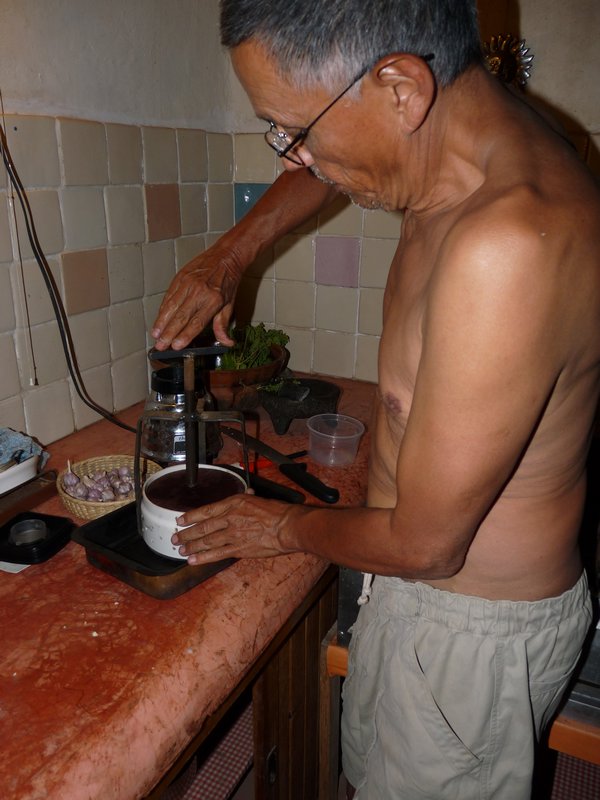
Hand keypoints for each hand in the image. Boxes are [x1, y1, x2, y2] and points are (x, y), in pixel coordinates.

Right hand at [151, 242, 243, 350]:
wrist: (226, 256)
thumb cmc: (228, 281)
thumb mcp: (230, 304)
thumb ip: (223, 325)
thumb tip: (226, 343)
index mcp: (213, 300)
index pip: (196, 322)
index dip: (185, 335)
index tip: (176, 346)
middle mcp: (199, 291)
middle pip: (181, 316)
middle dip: (169, 333)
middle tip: (161, 345)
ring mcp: (188, 283)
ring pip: (171, 306)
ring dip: (162, 322)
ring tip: (156, 335)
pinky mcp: (180, 277)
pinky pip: (169, 296)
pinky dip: (163, 309)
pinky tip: (159, 320)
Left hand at [171, 494, 296, 564]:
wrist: (287, 527)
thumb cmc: (277, 512)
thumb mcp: (259, 499)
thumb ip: (248, 497)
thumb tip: (248, 493)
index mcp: (234, 503)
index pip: (206, 510)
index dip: (191, 516)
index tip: (180, 520)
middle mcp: (230, 518)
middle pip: (203, 528)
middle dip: (187, 534)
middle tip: (176, 538)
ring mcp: (233, 534)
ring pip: (207, 541)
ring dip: (192, 546)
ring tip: (181, 550)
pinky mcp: (238, 549)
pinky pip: (217, 554)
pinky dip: (203, 557)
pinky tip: (193, 560)